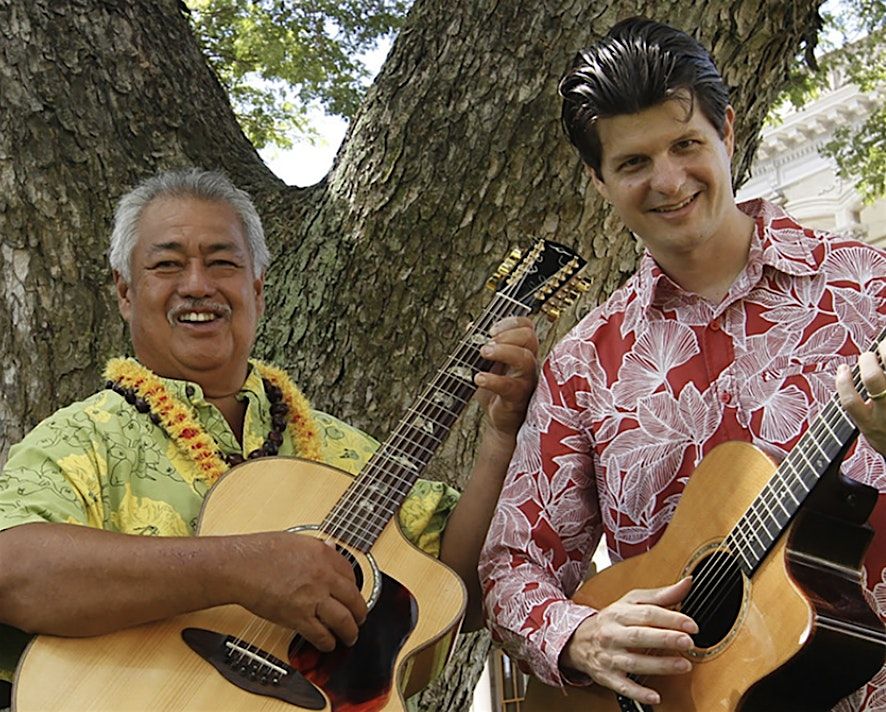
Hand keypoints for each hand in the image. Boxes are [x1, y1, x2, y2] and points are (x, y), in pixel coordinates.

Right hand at [234, 532, 366, 651]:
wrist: (240, 566)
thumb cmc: (260, 551)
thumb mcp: (296, 539)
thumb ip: (317, 547)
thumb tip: (330, 547)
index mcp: (323, 555)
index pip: (351, 573)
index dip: (354, 586)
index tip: (352, 593)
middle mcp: (323, 576)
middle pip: (353, 598)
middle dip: (360, 612)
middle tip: (360, 617)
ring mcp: (312, 598)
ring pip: (343, 620)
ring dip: (350, 631)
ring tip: (351, 636)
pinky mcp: (298, 617)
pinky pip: (321, 634)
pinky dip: (327, 642)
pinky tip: (328, 643)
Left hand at [474, 316, 538, 438]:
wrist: (500, 423)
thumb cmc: (496, 392)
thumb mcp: (486, 364)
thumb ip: (480, 344)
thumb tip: (470, 325)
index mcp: (523, 351)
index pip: (527, 327)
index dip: (511, 322)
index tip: (490, 330)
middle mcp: (529, 363)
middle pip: (529, 337)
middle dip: (506, 334)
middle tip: (486, 342)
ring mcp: (526, 381)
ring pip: (524, 359)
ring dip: (502, 351)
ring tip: (483, 353)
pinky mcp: (518, 398)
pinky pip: (510, 386)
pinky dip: (493, 379)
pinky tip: (478, 378)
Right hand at [560, 578, 696, 705]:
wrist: (577, 640)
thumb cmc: (611, 620)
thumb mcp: (631, 602)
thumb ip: (661, 595)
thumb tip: (687, 583)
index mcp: (619, 613)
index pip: (646, 613)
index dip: (670, 618)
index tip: (691, 624)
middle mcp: (613, 634)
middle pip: (640, 636)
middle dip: (665, 638)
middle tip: (688, 641)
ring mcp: (609, 656)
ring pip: (634, 662)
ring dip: (659, 665)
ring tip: (683, 665)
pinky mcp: (607, 676)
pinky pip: (623, 686)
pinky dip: (638, 692)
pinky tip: (655, 696)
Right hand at [836, 344, 885, 454]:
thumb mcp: (869, 429)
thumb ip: (859, 410)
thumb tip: (847, 377)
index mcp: (870, 423)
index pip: (850, 400)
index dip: (843, 381)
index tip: (843, 368)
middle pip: (873, 378)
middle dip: (867, 360)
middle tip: (867, 356)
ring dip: (884, 351)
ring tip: (883, 348)